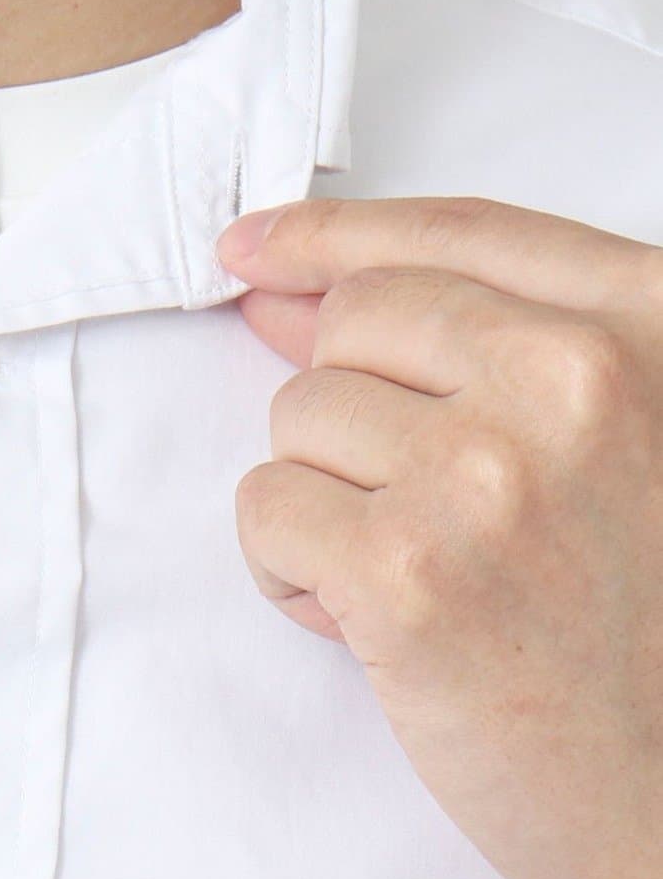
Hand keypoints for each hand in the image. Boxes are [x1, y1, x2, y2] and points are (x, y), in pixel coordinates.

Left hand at [216, 195, 662, 878]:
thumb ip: (479, 353)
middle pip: (355, 324)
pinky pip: (265, 507)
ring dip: (328, 501)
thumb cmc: (651, 645)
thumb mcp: (624, 451)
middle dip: (351, 412)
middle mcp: (579, 379)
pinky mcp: (408, 572)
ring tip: (425, 582)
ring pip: (297, 418)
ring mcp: (490, 471)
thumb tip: (287, 296)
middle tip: (419, 509)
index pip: (455, 234)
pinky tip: (377, 627)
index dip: (334, 235)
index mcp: (652, 329)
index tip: (255, 246)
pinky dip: (291, 573)